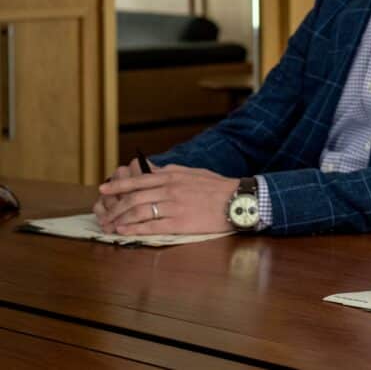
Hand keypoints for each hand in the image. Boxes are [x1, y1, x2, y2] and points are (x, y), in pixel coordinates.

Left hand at [96, 165, 239, 234]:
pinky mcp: (180, 222)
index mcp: (173, 176)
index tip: (103, 189)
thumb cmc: (217, 187)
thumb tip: (152, 170)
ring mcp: (174, 206)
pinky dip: (135, 229)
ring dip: (122, 219)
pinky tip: (125, 232)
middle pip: (135, 197)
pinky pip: (152, 226)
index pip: (138, 179)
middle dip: (116, 207)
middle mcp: (170, 190)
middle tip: (104, 215)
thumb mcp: (193, 172)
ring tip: (111, 225)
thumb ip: (171, 171)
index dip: (118, 185)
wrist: (237, 200)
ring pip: (140, 212)